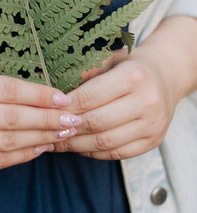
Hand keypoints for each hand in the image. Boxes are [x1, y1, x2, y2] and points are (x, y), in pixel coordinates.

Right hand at [0, 71, 79, 179]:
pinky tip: (43, 146)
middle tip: (73, 119)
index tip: (63, 98)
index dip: (38, 95)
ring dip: (42, 137)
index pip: (6, 90)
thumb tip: (47, 95)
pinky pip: (0, 161)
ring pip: (9, 141)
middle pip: (11, 118)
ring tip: (63, 132)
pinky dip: (26, 153)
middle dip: (47, 118)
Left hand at [53, 45, 180, 160]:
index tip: (46, 110)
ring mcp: (152, 124)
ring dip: (77, 145)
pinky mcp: (153, 142)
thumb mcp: (109, 59)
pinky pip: (117, 153)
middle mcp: (147, 101)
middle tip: (46, 130)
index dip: (66, 106)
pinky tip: (77, 147)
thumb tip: (56, 92)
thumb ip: (85, 72)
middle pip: (97, 122)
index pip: (90, 96)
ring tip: (57, 141)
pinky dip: (93, 153)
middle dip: (67, 128)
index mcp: (134, 76)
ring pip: (105, 142)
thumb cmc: (128, 66)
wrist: (165, 76)